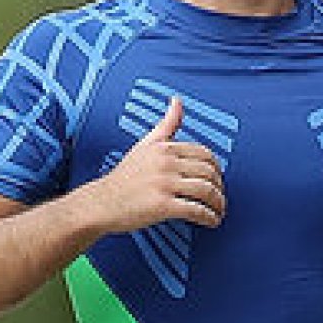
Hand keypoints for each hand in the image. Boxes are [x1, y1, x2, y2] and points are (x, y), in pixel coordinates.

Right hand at [83, 96, 225, 236]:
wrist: (102, 202)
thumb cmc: (123, 177)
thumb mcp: (145, 144)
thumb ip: (166, 124)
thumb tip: (177, 101)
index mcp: (164, 148)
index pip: (203, 154)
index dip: (216, 168)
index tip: (217, 179)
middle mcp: (166, 163)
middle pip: (208, 172)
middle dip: (219, 187)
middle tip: (220, 198)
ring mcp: (164, 184)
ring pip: (206, 191)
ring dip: (218, 204)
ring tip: (219, 211)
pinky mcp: (163, 205)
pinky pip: (196, 210)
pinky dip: (209, 217)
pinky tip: (212, 221)